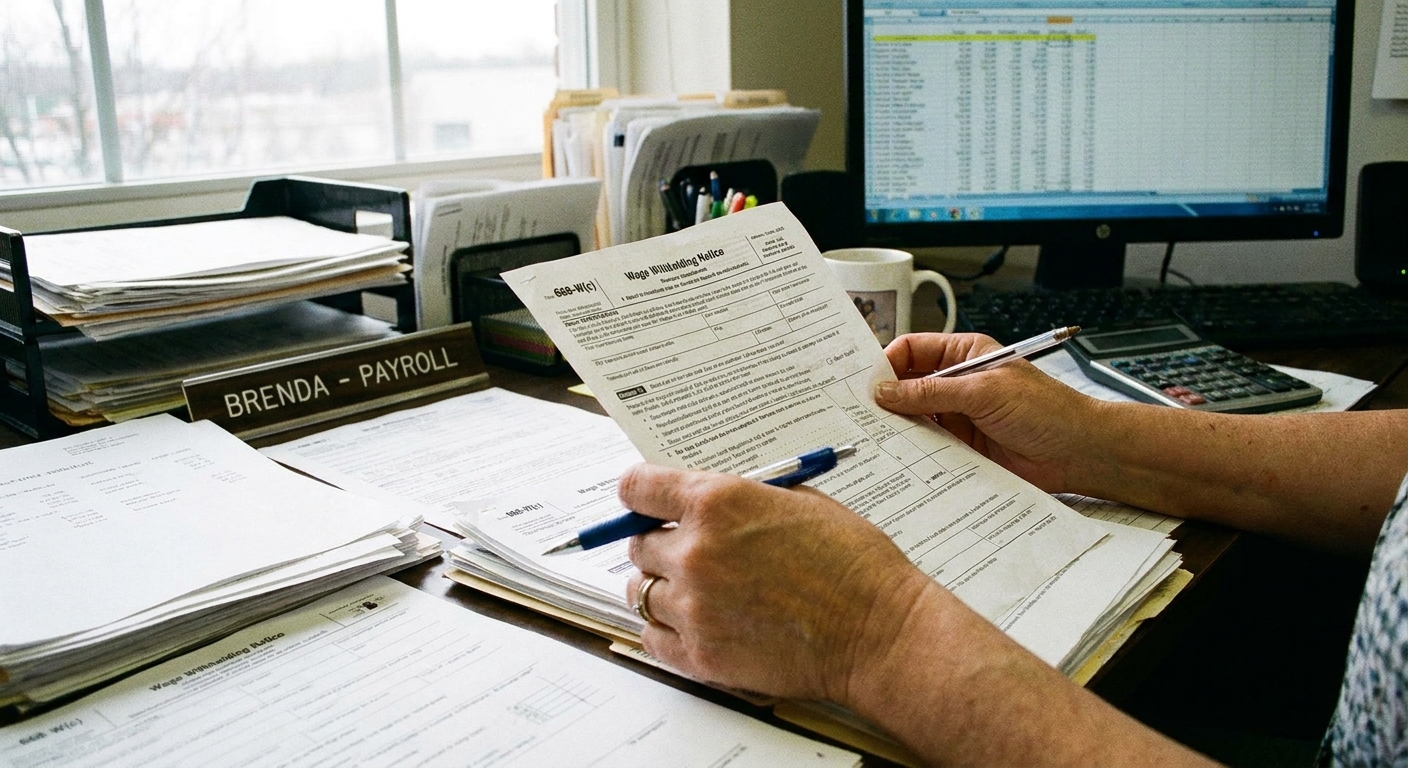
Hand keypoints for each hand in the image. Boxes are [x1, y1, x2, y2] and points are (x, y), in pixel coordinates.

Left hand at [620, 463, 931, 702]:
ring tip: (700, 592)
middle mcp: (695, 552)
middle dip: (661, 544)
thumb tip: (696, 501)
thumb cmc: (851, 563)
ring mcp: (694, 607)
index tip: (644, 502)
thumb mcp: (796, 501)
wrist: (879, 631)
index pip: (637, 488)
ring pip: (640, 591)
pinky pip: (651, 638)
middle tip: (692, 553)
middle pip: (637, 544)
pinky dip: (667, 630)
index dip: (640, 495)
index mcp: (717, 503)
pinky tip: (697, 623)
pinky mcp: (700, 655)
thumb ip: (738, 500)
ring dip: (663, 588)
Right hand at [875, 333, 1104, 490]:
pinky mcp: (961, 446)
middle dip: (885, 395)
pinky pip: (928, 446)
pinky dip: (912, 450)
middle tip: (859, 410)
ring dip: (897, 425)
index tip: (864, 381)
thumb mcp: (984, 392)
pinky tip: (897, 455)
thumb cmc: (1046, 410)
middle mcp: (958, 383)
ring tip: (873, 434)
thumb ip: (932, 391)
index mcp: (965, 355)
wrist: (1078, 452)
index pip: (913, 350)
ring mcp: (958, 416)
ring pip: (914, 417)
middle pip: (908, 384)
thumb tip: (886, 391)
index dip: (887, 362)